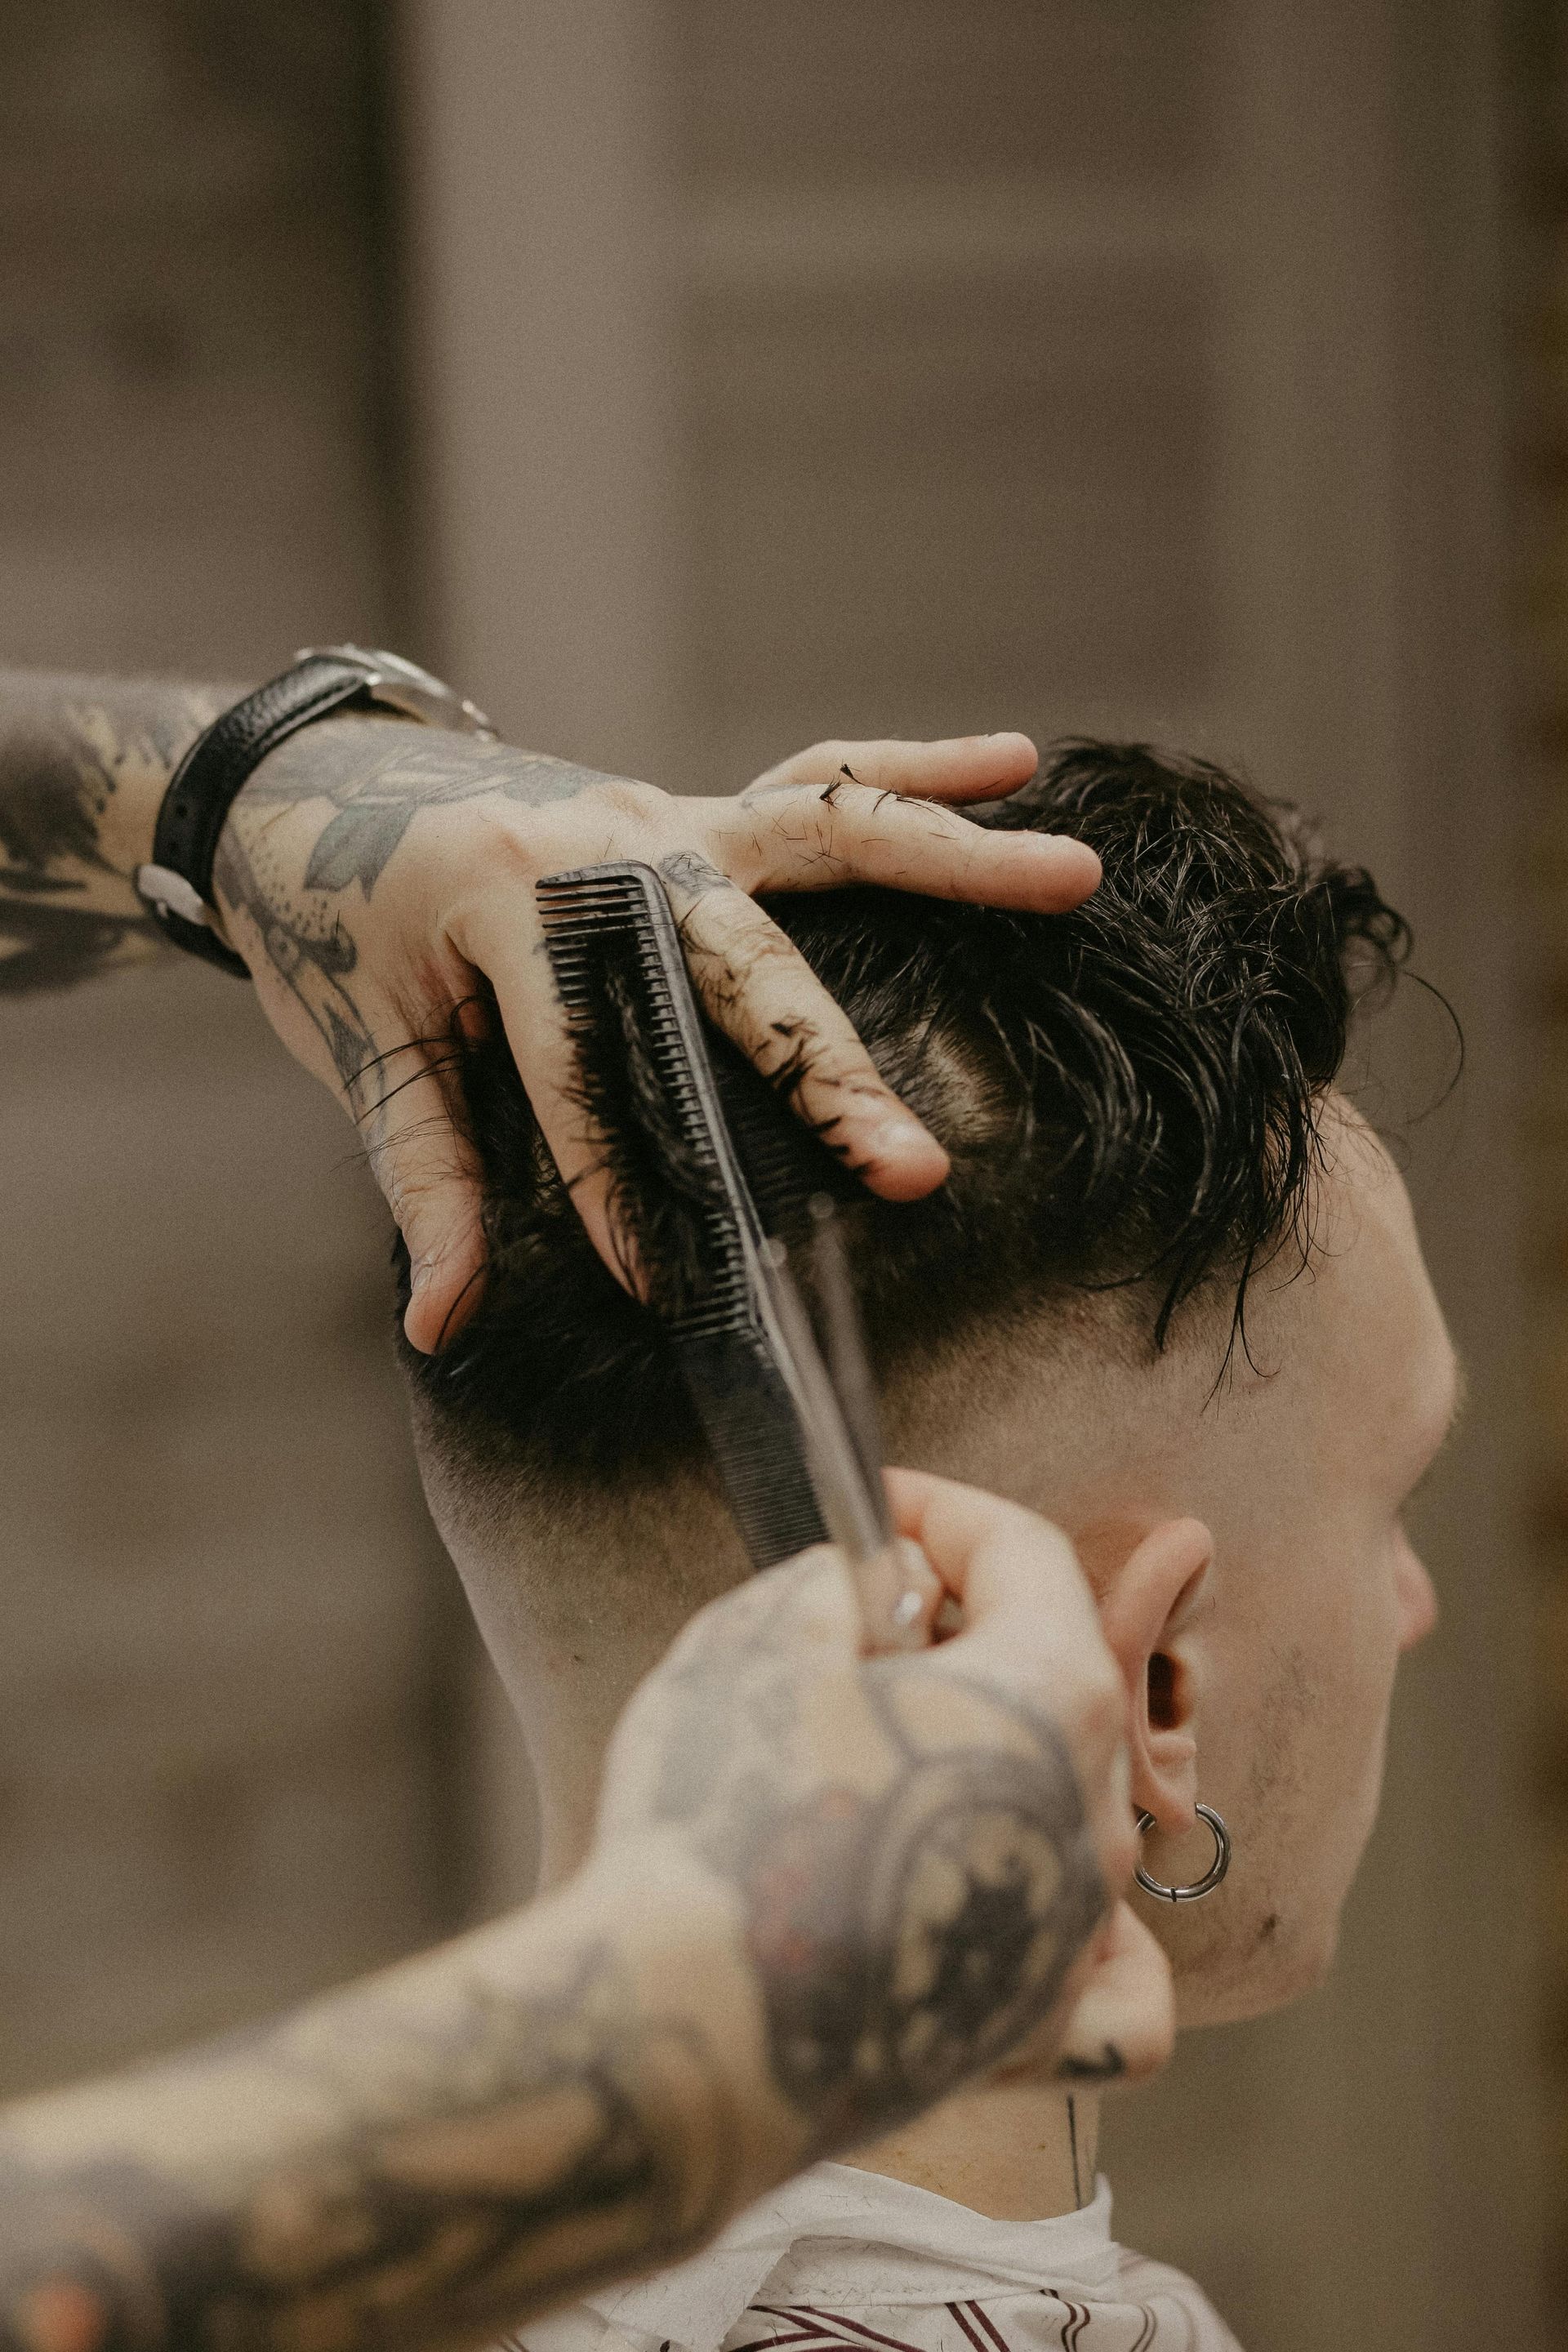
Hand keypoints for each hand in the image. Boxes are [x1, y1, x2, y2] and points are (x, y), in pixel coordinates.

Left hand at [212, 721, 1099, 1350]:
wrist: (310, 792)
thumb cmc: (335, 934)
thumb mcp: (365, 1052)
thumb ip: (424, 1179)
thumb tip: (443, 1321)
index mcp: (501, 901)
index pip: (578, 1061)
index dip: (614, 1182)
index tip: (662, 1288)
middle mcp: (600, 842)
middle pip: (734, 968)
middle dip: (825, 1076)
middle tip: (912, 1171)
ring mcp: (659, 811)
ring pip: (822, 835)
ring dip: (951, 858)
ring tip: (1072, 876)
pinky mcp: (689, 809)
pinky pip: (814, 784)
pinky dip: (914, 775)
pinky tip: (1016, 769)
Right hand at [588, 1470, 1130, 2156]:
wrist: (679, 2029)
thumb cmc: (723, 1820)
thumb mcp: (761, 1636)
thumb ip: (836, 1586)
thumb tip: (861, 1591)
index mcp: (1051, 1696)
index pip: (1023, 1553)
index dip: (940, 1510)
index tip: (875, 1507)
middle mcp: (1093, 1815)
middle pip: (1054, 1675)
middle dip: (960, 1628)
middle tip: (856, 1623)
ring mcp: (1072, 1933)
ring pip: (1070, 1804)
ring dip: (987, 1753)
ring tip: (875, 1748)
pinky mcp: (1031, 2035)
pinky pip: (1111, 1976)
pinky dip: (1083, 1932)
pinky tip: (1016, 1899)